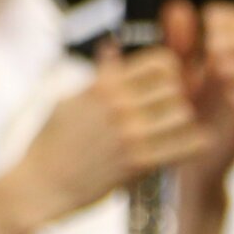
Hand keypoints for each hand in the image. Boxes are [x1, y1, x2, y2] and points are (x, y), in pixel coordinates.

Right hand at [0, 46, 201, 233]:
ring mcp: (129, 134)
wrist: (40, 186)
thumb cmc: (51, 143)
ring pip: (183, 113)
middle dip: (177, 97)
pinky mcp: (137, 163)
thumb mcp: (68, 100)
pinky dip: (194, 144)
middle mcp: (118, 105)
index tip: (165, 85)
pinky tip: (191, 146)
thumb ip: (98, 76)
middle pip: (176, 86)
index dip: (170, 72)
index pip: (161, 61)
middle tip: (172, 110)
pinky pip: (184, 147)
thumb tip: (111, 47)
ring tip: (177, 129)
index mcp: (103, 85)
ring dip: (183, 122)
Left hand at [169, 0, 233, 185]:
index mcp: (225, 51)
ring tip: (217, 65)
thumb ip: (175, 40)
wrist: (180, 152)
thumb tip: (177, 7)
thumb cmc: (176, 106)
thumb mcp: (171, 69)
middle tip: (213, 43)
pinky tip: (226, 91)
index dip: (229, 16)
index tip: (208, 18)